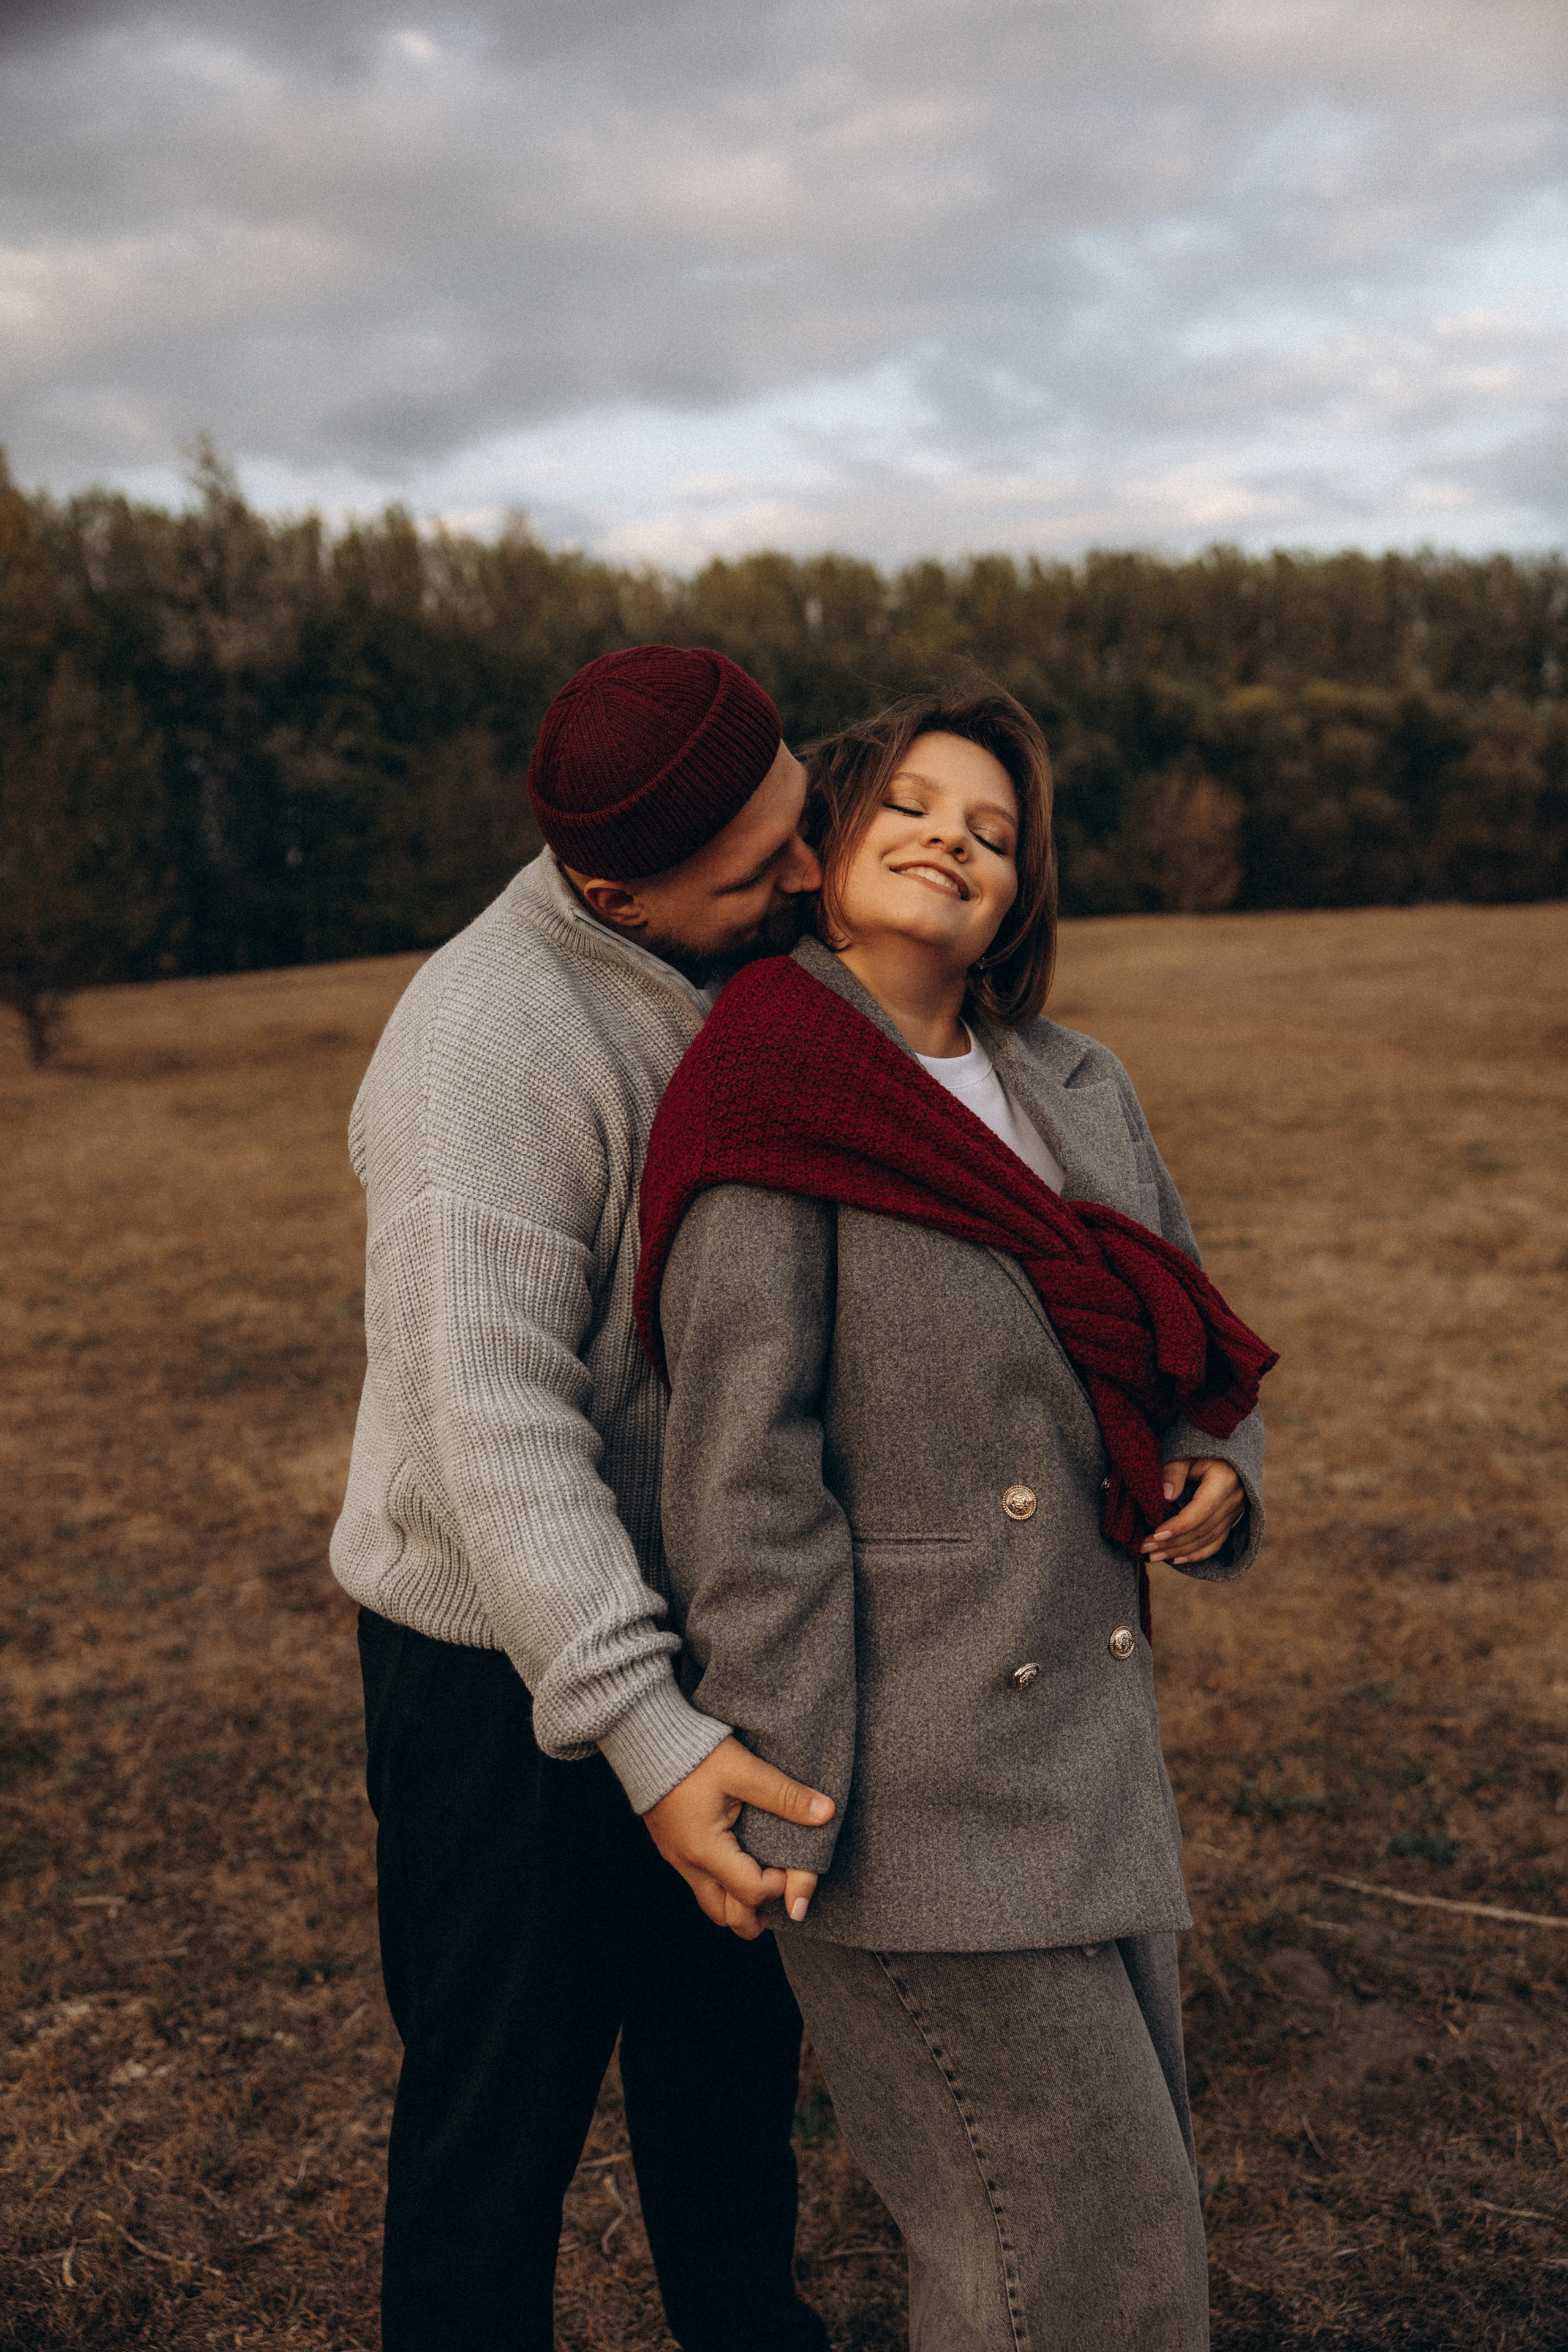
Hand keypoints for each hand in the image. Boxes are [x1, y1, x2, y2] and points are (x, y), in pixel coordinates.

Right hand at [643, 1736, 833, 1940]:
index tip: (791, 1864)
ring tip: (765, 1882)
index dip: (779, 1886)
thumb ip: (785, 1795)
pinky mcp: (673, 1849)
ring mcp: (677, 1858)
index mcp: (705, 1848)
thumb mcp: (743, 1769)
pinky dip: (725, 1886)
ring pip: (711, 1905)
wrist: (646, 1737)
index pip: (750, 1893)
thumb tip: (826, 1812)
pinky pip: (701, 1884)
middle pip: (726, 1917)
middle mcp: (688, 1863)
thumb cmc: (693, 1751)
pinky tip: (741, 1863)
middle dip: (758, 1914)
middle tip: (781, 1888)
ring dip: (740, 1903)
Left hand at [1141, 1458, 1244, 1564]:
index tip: (1155, 1535)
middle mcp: (1234, 1499)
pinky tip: (1176, 1560)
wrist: (1223, 1450)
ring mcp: (1236, 1511)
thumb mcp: (1185, 1452)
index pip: (1201, 1511)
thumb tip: (1166, 1496)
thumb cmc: (1198, 1447)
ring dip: (1179, 1551)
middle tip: (1144, 1548)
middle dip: (1172, 1543)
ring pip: (1208, 1539)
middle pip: (1202, 1529)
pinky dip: (1197, 1554)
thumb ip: (1175, 1470)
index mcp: (1225, 1480)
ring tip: (1152, 1557)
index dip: (1178, 1526)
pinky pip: (1216, 1542)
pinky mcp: (1232, 1519)